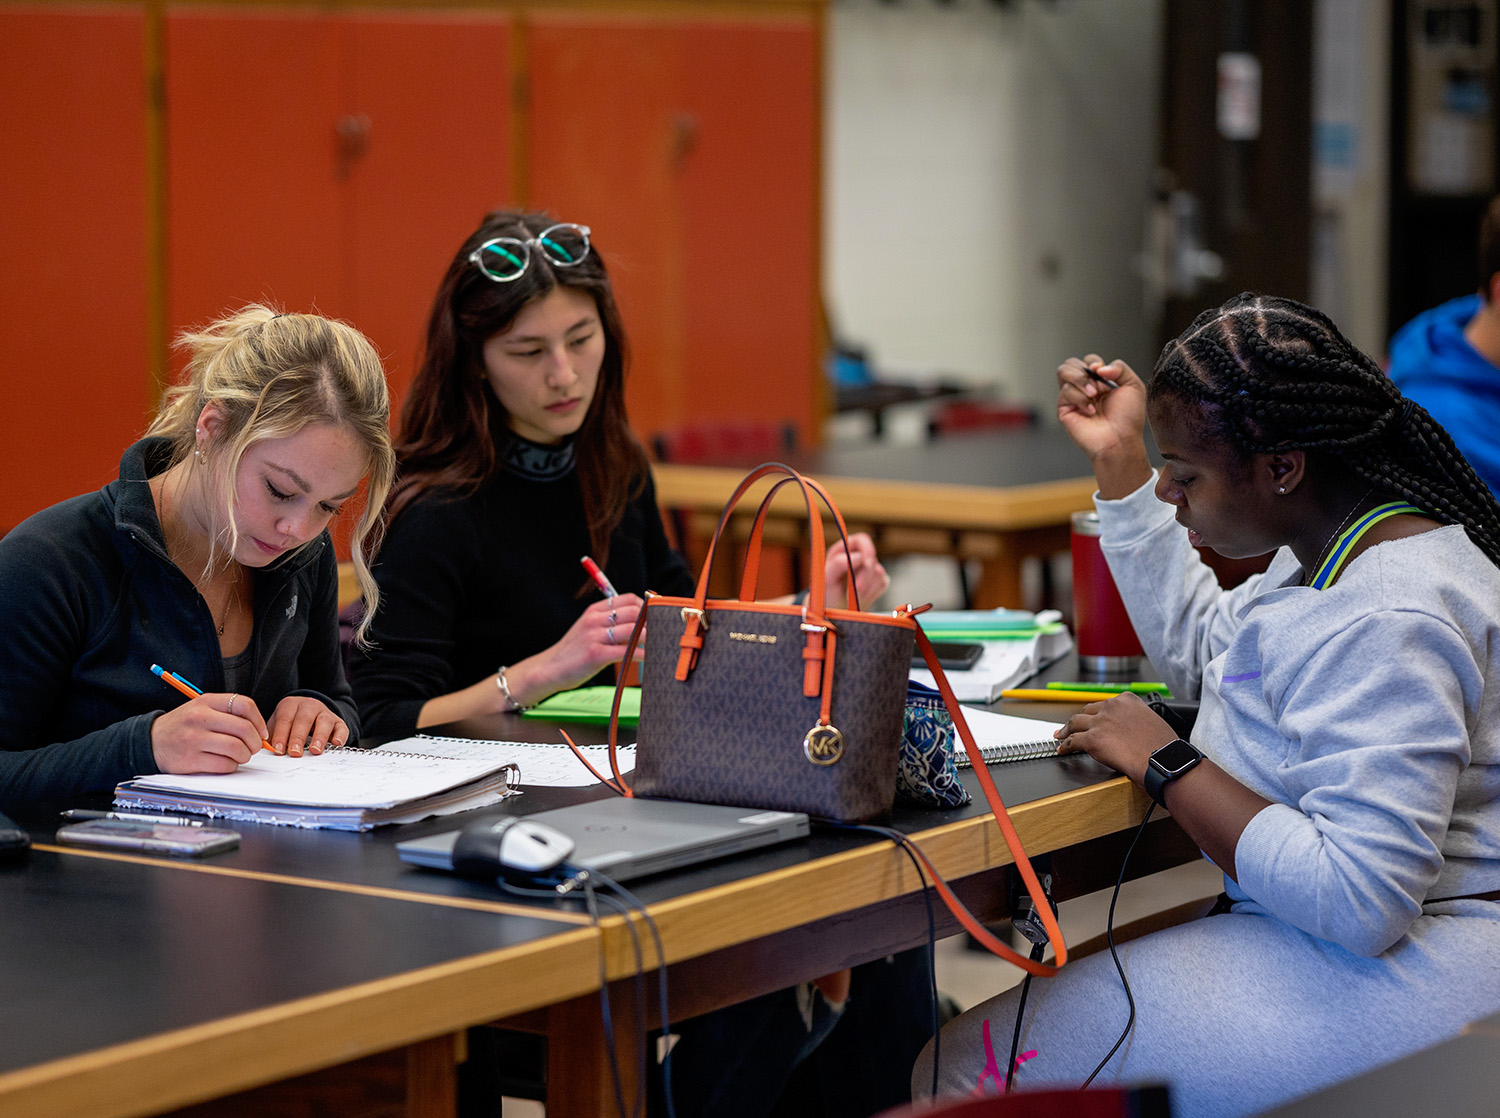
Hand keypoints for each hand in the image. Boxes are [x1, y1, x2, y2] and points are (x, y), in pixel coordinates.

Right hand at [150, 691, 268, 773]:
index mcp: (206, 702)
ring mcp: (194, 739)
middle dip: (255, 742)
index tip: (261, 732)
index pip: (244, 705)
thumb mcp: (201, 708)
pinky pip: (224, 765)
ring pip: (237, 748)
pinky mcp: (190, 760)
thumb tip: (259, 729)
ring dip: (244, 756)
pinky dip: (231, 766)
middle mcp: (200, 718)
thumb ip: (227, 713)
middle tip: (253, 747)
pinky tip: (226, 763)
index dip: (259, 720)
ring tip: (240, 756)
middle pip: (244, 729)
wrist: (149, 741)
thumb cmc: (183, 725)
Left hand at [268, 695, 347, 756]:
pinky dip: (340, 735)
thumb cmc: (290, 723)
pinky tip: (335, 743)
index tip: (278, 750)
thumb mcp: (278, 725)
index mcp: (290, 705)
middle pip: (304, 719)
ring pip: (324, 721)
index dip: (281, 734)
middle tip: (294, 752)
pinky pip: (341, 727)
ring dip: (319, 736)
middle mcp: (309, 705)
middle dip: (298, 737)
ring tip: (314, 750)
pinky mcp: (338, 721)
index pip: (285, 719)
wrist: (310, 713)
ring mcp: (325, 712)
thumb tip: (265, 751)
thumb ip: (272, 737)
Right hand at [509, 593, 646, 707]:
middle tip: (661, 632)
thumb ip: (608, 624)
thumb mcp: (588, 630)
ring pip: (633, 630)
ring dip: (649, 638)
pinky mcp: (595, 655)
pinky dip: (641, 654)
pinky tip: (648, 658)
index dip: (646, 606)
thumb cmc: (573, 652)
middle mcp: (594, 619)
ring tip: (657, 645)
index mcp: (594, 611)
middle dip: (651, 622)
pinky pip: (626, 651)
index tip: (655, 617)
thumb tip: (639, 624)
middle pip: (634, 612)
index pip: (628, 599)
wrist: (548, 669)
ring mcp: (594, 636)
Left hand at [824, 532, 888, 608]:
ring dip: (866, 587)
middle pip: (872, 558)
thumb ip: (838, 564)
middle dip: (865, 575)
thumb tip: (858, 556)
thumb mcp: (826, 579)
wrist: (834, 611)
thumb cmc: (827, 593)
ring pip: (879, 571)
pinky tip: (861, 598)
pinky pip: (883, 583)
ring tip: (853, 597)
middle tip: (857, 590)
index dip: (867, 549)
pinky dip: (872, 593)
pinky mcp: (879, 580)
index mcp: (844, 549)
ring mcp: (870, 568)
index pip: (862, 540)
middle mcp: (859, 556)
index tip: (867, 563)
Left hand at [1051, 691, 1176, 784]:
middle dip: (1080, 719)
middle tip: (1073, 726)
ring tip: (1060, 735)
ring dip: (1066, 730)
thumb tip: (1129, 728)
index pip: (1106, 704)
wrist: (1162, 760)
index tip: (1093, 717)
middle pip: (1088, 711)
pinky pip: (1072, 741)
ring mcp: (1100, 722)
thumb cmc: (1163, 747)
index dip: (1097, 713)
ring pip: (1075, 722)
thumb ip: (1136, 719)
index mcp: (1127, 700)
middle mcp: (1112, 707)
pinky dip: (1065, 745)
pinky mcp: (1092, 739)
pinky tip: (1062, 749)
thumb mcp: (1152, 721)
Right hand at [1056, 355, 1152, 497]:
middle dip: (1083, 370)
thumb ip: (1120, 368)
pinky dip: (1080, 399)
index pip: (1088, 361)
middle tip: (1097, 386)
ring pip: (1063, 372)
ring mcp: (1073, 398)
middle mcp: (1084, 388)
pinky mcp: (1064, 409)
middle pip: (1070, 363)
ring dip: (1081, 381)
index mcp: (1100, 382)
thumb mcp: (1133, 386)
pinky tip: (1090, 411)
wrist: (1120, 439)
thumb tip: (1098, 367)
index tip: (1103, 373)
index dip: (1094, 362)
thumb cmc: (1128, 418)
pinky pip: (1065, 392)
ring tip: (1094, 396)